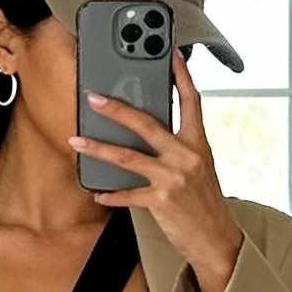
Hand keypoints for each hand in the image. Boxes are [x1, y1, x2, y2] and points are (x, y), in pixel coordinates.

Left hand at [70, 49, 243, 291]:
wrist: (216, 238)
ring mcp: (173, 178)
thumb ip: (179, 147)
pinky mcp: (161, 201)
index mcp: (198, 143)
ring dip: (98, 148)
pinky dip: (111, 194)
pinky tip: (97, 192)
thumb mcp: (200, 167)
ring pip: (128, 157)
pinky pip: (128, 194)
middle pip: (147, 124)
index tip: (170, 52)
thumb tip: (151, 131)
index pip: (191, 101)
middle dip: (117, 109)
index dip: (181, 75)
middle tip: (94, 98)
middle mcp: (186, 156)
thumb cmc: (205, 202)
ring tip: (76, 140)